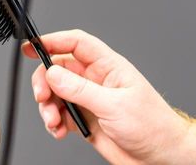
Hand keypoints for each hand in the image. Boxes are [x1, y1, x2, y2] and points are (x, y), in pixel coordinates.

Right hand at [24, 29, 193, 163]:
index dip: (53, 41)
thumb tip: (53, 74)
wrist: (162, 157)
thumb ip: (80, 90)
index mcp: (108, 67)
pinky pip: (60, 114)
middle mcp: (96, 81)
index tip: (32, 46)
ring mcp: (90, 100)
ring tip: (54, 121)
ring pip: (56, 94)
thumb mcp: (114, 105)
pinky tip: (59, 130)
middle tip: (42, 96)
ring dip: (48, 107)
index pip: (77, 44)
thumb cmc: (152, 126)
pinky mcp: (85, 120)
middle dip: (45, 82)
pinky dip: (54, 122)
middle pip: (59, 69)